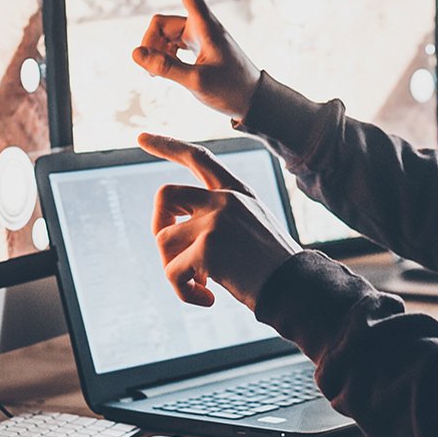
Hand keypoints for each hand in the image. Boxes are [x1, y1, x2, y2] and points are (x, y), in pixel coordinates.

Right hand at [131, 0, 262, 119]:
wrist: (253, 101)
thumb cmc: (231, 90)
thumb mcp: (196, 81)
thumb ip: (165, 68)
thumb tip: (136, 54)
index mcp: (206, 26)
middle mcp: (201, 26)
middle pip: (161, 23)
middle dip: (150, 43)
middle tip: (151, 72)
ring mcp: (198, 37)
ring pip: (163, 35)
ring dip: (155, 52)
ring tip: (157, 77)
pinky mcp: (196, 48)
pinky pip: (169, 45)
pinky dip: (162, 56)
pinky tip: (164, 74)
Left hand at [140, 133, 300, 310]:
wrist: (296, 288)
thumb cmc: (274, 267)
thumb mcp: (252, 227)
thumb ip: (219, 218)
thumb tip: (172, 234)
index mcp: (237, 192)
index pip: (198, 157)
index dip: (167, 145)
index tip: (140, 137)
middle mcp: (225, 199)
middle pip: (165, 195)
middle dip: (159, 225)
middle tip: (171, 254)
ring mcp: (215, 221)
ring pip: (163, 240)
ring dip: (174, 269)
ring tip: (200, 285)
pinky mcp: (208, 248)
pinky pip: (173, 273)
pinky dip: (184, 292)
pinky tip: (207, 299)